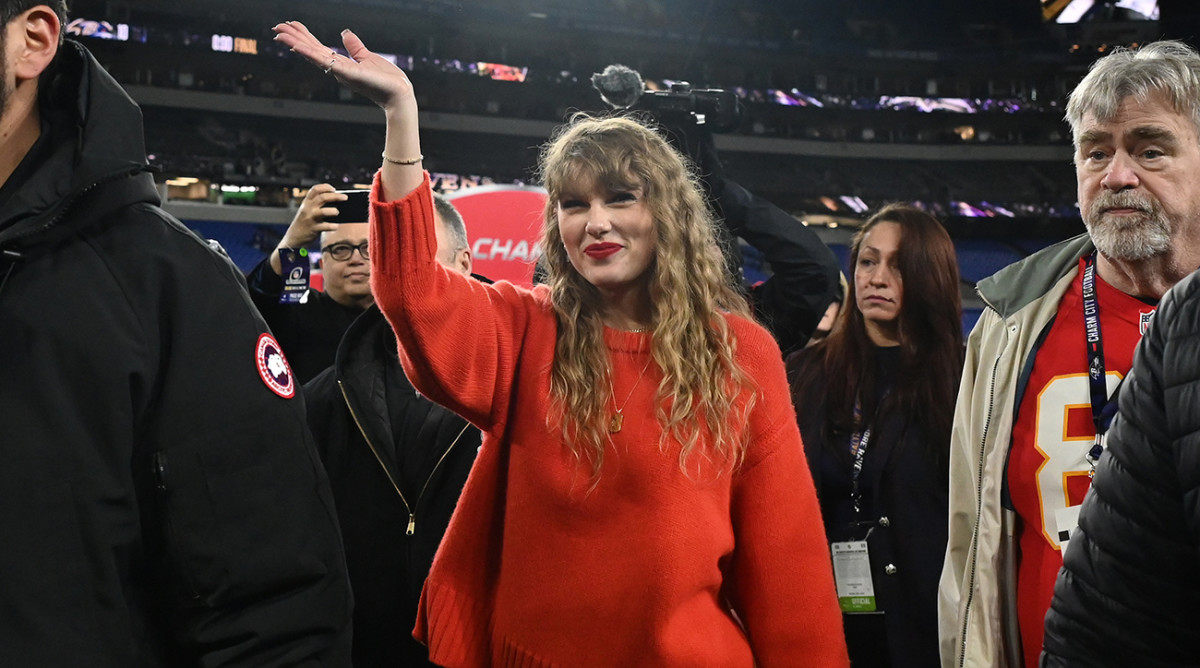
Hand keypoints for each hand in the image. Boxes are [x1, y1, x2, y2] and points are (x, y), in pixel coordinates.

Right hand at [269, 184, 344, 275]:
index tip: (334, 189)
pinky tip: (336, 226)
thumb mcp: (307, 211)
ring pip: (324, 211)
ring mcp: (310, 219)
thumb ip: (318, 205)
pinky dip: (332, 226)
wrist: (294, 238)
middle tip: (345, 197)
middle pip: (322, 198)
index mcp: (306, 202)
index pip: (315, 189)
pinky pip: (325, 226)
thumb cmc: (305, 223)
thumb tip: (337, 202)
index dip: (325, 187)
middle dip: (336, 196)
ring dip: (333, 211)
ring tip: (337, 212)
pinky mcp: (313, 229)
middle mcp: (308, 208)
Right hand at [272, 21, 414, 113]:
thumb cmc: (386, 79)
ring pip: (313, 54)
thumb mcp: (367, 57)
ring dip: (295, 43)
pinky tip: (297, 46)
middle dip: (294, 38)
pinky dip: (309, 53)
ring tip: (279, 33)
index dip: (304, 37)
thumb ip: (355, 46)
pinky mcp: (347, 73)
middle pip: (311, 50)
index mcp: (341, 64)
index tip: (291, 26)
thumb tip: (345, 33)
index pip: (318, 48)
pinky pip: (325, 61)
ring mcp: (340, 71)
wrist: (399, 92)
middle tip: (276, 27)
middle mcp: (337, 68)